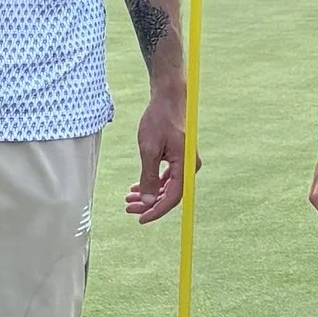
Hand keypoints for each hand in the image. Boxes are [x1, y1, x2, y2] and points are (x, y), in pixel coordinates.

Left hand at [124, 86, 186, 222]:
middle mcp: (189, 166)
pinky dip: (152, 183)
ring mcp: (185, 162)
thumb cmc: (159, 120)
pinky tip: (137, 186)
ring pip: (167, 187)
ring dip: (149, 194)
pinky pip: (167, 178)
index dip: (157, 211)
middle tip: (128, 207)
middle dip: (149, 204)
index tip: (140, 219)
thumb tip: (149, 201)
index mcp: (185, 165)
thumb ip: (149, 177)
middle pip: (170, 195)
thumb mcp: (149, 149)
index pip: (173, 197)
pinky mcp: (179, 157)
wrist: (168, 98)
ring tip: (129, 198)